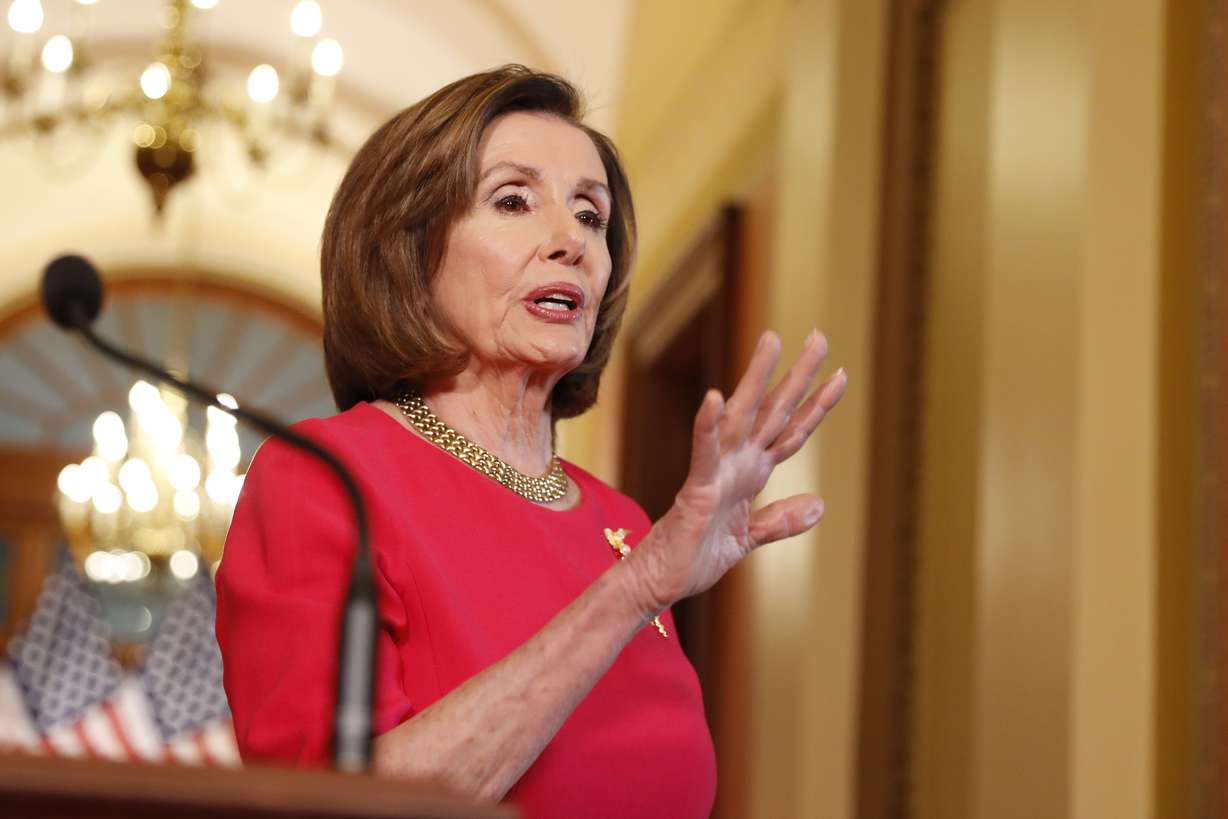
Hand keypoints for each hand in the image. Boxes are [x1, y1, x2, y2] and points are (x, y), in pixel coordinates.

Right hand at [625, 329, 846, 614]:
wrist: (658, 582)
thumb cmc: (693, 557)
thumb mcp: (748, 539)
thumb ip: (780, 520)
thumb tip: (818, 504)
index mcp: (751, 474)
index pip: (791, 432)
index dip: (816, 405)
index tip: (840, 376)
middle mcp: (737, 464)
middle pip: (774, 412)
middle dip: (799, 376)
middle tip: (820, 336)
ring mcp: (716, 472)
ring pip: (741, 417)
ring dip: (756, 380)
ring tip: (772, 343)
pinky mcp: (696, 489)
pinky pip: (703, 453)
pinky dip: (708, 426)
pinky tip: (714, 398)